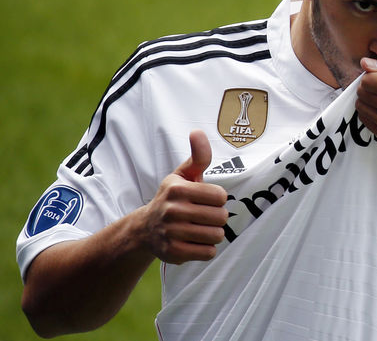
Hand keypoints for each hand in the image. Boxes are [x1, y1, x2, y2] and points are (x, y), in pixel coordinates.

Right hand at [139, 130, 228, 263]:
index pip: (221, 196)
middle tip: (204, 216)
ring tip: (201, 229)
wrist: (146, 229)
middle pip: (221, 217)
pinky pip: (208, 253)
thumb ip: (198, 155)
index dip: (218, 199)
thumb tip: (197, 131)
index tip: (206, 199)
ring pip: (216, 236)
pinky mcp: (173, 253)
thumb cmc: (173, 197)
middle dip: (217, 217)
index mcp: (177, 189)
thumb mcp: (183, 175)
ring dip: (214, 233)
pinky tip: (195, 242)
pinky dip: (207, 249)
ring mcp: (171, 233)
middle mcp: (172, 211)